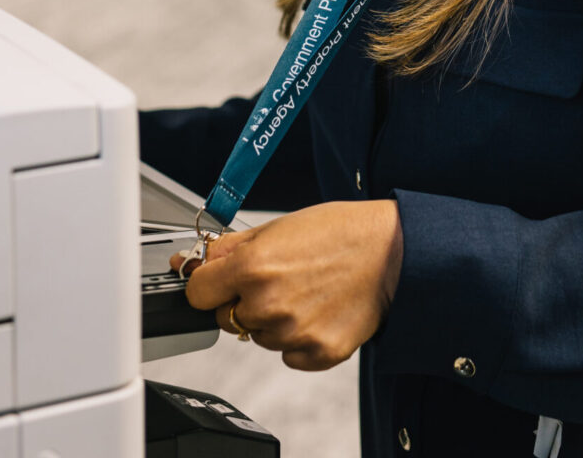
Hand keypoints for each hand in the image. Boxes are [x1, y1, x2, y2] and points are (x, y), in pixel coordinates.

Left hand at [170, 200, 402, 370]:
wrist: (394, 252)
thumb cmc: (341, 233)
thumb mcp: (278, 227)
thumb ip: (229, 249)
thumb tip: (189, 262)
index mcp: (253, 267)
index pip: (197, 293)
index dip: (208, 285)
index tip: (220, 281)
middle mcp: (268, 304)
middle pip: (227, 318)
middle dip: (243, 301)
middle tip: (280, 280)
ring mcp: (293, 333)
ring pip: (259, 337)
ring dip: (274, 321)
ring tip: (307, 293)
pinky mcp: (318, 354)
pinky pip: (288, 355)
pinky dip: (299, 339)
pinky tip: (319, 312)